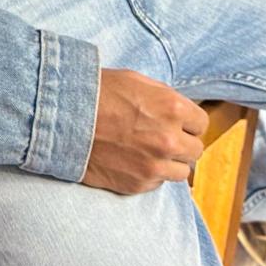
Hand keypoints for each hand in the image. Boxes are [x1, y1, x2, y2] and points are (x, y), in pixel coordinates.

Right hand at [82, 68, 209, 194]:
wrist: (64, 118)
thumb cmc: (97, 92)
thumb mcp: (135, 80)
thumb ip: (164, 97)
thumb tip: (179, 109)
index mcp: (172, 108)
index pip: (201, 123)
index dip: (189, 122)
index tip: (178, 122)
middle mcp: (169, 140)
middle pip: (196, 150)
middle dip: (182, 143)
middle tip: (162, 136)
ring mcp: (155, 166)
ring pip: (181, 172)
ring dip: (169, 162)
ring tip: (147, 151)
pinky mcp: (139, 184)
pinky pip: (158, 184)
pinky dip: (150, 174)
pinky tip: (132, 160)